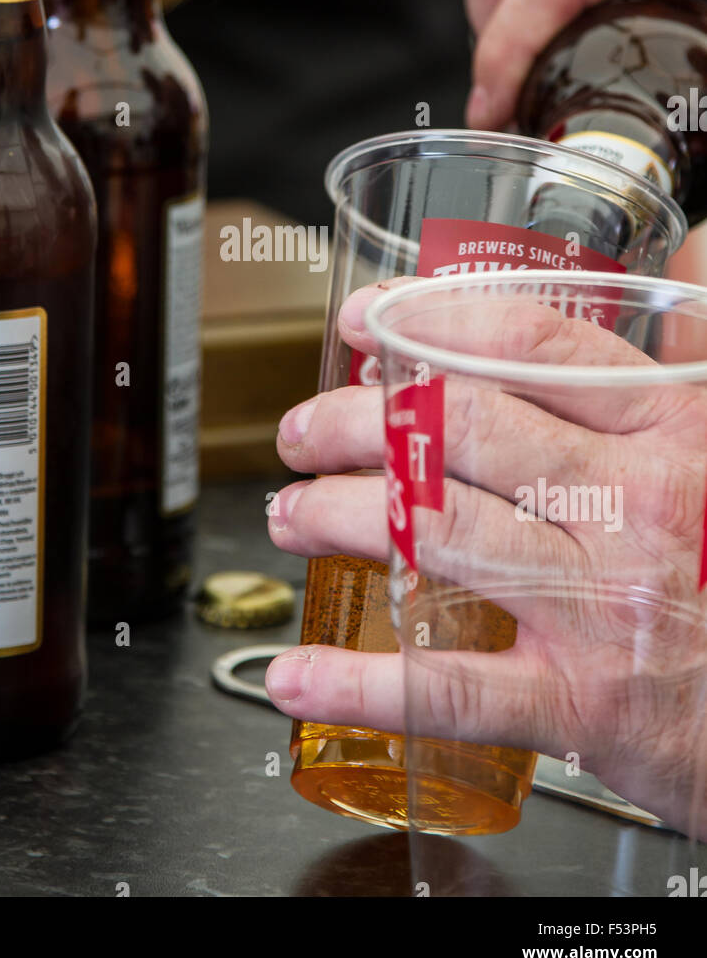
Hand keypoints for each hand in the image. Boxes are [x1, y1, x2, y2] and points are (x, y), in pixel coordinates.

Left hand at [266, 280, 706, 837]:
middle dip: (352, 421)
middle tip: (301, 432)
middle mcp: (633, 504)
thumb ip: (693, 347)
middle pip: (458, 429)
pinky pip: (450, 690)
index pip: (525, 344)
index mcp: (669, 426)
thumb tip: (690, 251)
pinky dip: (359, 684)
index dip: (425, 320)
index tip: (362, 322)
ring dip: (336, 515)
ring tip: (289, 516)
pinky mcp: (582, 706)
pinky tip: (297, 675)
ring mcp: (601, 605)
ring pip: (437, 531)